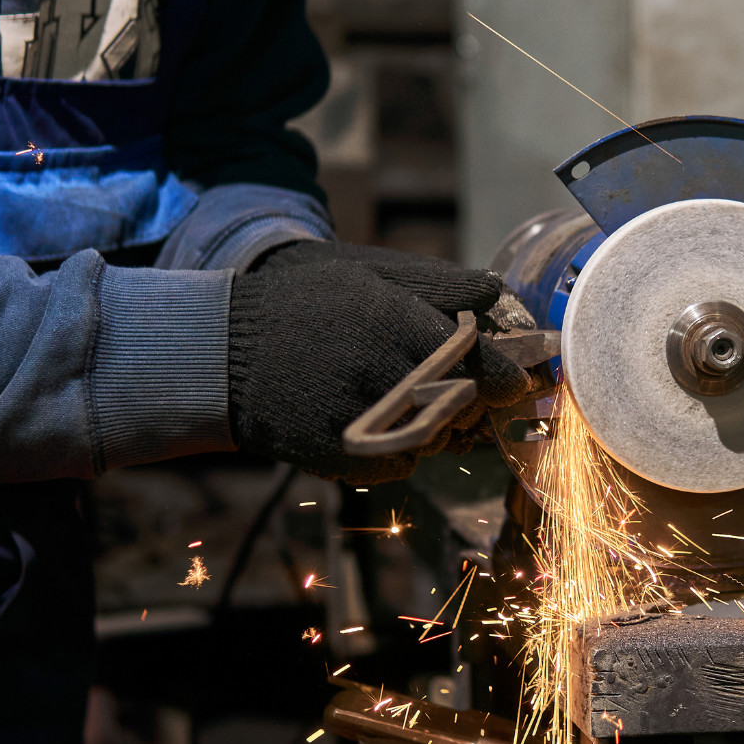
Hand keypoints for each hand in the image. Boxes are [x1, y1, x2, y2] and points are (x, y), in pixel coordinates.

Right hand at [227, 240, 531, 482]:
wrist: (224, 354)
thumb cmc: (303, 304)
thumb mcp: (367, 276)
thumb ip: (436, 285)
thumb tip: (496, 290)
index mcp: (398, 326)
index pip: (483, 366)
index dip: (509, 377)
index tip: (519, 378)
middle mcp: (388, 378)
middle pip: (467, 408)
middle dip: (477, 401)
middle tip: (473, 389)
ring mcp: (368, 424)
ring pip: (438, 439)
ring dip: (440, 425)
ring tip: (417, 399)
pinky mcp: (346, 460)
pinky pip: (402, 467)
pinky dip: (403, 449)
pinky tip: (383, 420)